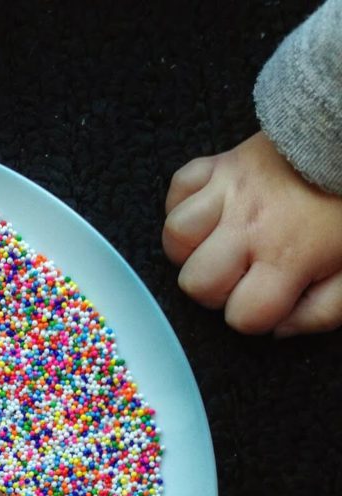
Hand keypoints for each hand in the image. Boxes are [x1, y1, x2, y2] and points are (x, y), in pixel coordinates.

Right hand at [162, 131, 341, 336]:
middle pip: (195, 282)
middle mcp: (249, 225)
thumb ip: (322, 312)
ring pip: (176, 235)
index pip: (242, 316)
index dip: (252, 316)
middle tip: (238, 276)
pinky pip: (178, 189)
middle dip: (213, 289)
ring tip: (216, 246)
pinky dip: (183, 204)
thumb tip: (279, 328)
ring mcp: (230, 191)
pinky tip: (208, 215)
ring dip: (190, 248)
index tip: (266, 299)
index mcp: (286, 257)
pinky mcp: (220, 163)